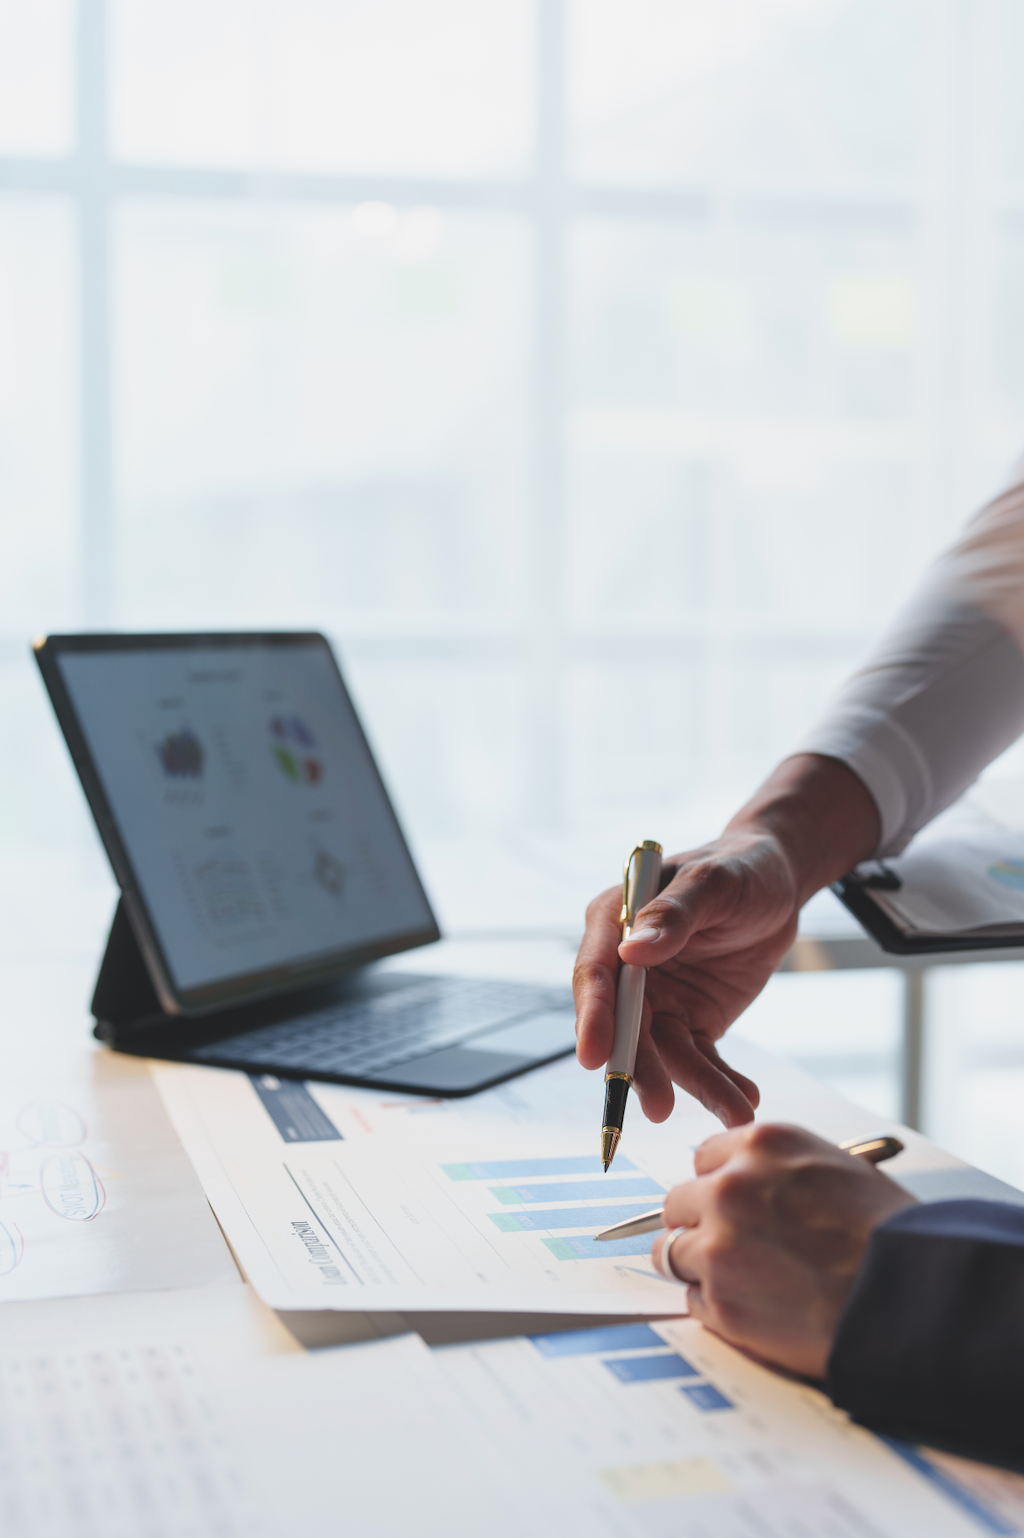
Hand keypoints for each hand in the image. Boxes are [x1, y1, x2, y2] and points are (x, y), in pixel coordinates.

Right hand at [573, 755, 879, 1125]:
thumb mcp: (714, 882)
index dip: (593, 1016)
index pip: (596, 973)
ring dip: (693, 1085)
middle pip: (624, 1025)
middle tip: (658, 1106)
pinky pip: (699, 1059)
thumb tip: (633, 949)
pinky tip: (742, 1098)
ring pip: (664, 1053)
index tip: (594, 1057)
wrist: (777, 883)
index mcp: (615, 920)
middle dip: (641, 1068)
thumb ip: (675, 914)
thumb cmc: (739, 867)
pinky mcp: (691, 1020)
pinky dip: (718, 1082)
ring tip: (733, 1111)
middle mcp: (627, 965)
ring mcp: (658, 998)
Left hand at [651, 1123, 916, 1377]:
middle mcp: (730, 1187)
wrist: (911, 1297)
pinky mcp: (720, 1302)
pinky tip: (757, 1309)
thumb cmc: (889, 1235)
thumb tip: (747, 1181)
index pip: (704, 1159)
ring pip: (672, 1253)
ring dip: (700, 1268)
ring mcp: (719, 1246)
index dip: (718, 1185)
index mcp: (761, 1146)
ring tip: (746, 1282)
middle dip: (700, 1225)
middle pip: (678, 1203)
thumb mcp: (837, 1168)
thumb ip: (780, 1170)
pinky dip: (716, 1308)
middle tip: (733, 1248)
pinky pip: (692, 1301)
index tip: (729, 1205)